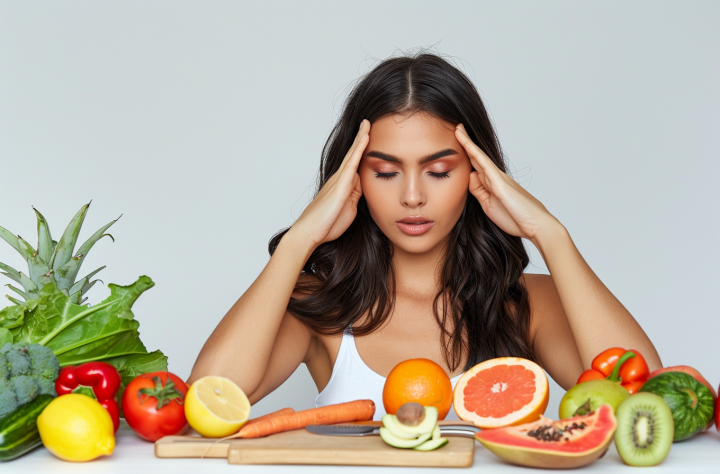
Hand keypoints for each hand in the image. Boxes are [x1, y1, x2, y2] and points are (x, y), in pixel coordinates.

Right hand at [291, 120, 369, 246]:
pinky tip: (365, 137)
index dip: (361, 151)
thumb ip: (356, 195)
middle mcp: (339, 179)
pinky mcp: (340, 185)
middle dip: (360, 138)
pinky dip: (359, 149)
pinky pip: (352, 163)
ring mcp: (339, 180)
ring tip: (367, 124)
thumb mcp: (349, 209)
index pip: (354, 164)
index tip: (368, 138)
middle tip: (367, 123)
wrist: (309, 232)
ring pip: (352, 155)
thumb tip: (361, 184)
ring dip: (360, 139)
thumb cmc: (326, 225)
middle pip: (352, 155)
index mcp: (342, 185)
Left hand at [455, 123, 558, 242]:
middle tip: (457, 128)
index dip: (467, 155)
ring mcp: (498, 178)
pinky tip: (466, 143)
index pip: (477, 166)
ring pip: (479, 157)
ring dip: (468, 143)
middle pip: (477, 157)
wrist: (536, 225)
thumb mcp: (488, 205)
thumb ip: (479, 191)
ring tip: (458, 129)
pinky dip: (474, 152)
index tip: (457, 144)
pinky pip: (483, 164)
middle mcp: (496, 177)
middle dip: (466, 143)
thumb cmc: (515, 218)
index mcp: (493, 184)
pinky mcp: (499, 182)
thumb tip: (471, 175)